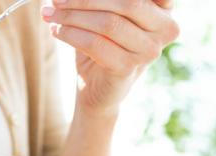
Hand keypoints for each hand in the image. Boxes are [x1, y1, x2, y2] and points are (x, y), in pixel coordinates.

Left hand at [41, 0, 179, 116]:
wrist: (97, 87)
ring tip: (50, 14)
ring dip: (72, 16)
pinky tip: (56, 31)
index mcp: (163, 8)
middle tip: (55, 0)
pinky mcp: (128, 68)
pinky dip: (70, 34)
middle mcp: (165, 28)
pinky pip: (95, 44)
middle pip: (126, 2)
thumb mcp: (103, 13)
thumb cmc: (101, 42)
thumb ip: (97, 0)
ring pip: (108, 23)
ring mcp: (149, 51)